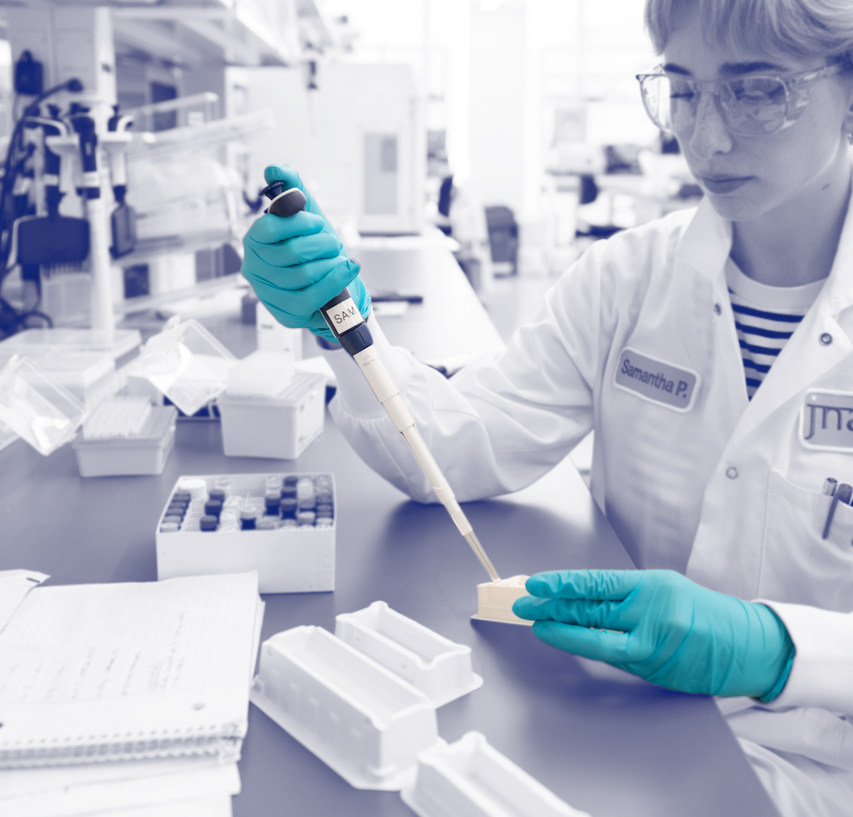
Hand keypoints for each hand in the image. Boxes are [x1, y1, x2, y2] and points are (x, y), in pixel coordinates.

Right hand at [242, 164, 369, 341]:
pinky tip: (348, 270)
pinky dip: (335, 280)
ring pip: (304, 275)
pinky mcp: (285, 313)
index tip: (316, 222)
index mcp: (254, 240)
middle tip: (333, 243)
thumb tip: (275, 169)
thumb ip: (292, 189)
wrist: (331, 286)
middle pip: (291, 253)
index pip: (269, 228)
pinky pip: (312, 296)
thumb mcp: (307, 218)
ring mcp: (267, 293)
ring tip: (338, 258)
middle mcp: (254, 267)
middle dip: (321, 244)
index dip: (297, 223)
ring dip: (330, 263)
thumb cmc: (315, 251)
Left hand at [512, 569, 794, 698]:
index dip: (563, 584)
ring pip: (596, 639)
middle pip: (591, 610)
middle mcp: (652, 614)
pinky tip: (568, 641)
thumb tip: (579, 594)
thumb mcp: (665, 587)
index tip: (538, 582)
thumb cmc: (704, 612)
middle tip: (525, 602)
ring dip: (562, 631)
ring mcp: (653, 645)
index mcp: (653, 586)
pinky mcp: (653, 670)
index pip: (598, 583)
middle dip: (553, 606)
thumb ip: (625, 592)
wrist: (746, 646)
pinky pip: (612, 658)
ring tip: (537, 624)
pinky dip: (587, 648)